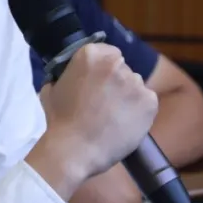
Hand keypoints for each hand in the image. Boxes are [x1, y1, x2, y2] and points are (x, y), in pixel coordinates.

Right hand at [27, 44, 157, 198]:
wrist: (74, 150)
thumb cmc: (59, 121)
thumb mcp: (52, 88)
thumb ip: (67, 75)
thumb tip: (74, 75)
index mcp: (91, 54)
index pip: (108, 53)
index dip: (104, 69)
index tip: (99, 83)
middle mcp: (116, 64)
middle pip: (123, 69)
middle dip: (116, 83)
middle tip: (105, 103)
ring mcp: (135, 82)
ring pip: (136, 85)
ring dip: (128, 97)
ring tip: (114, 118)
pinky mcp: (149, 101)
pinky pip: (147, 102)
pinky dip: (139, 112)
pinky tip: (125, 124)